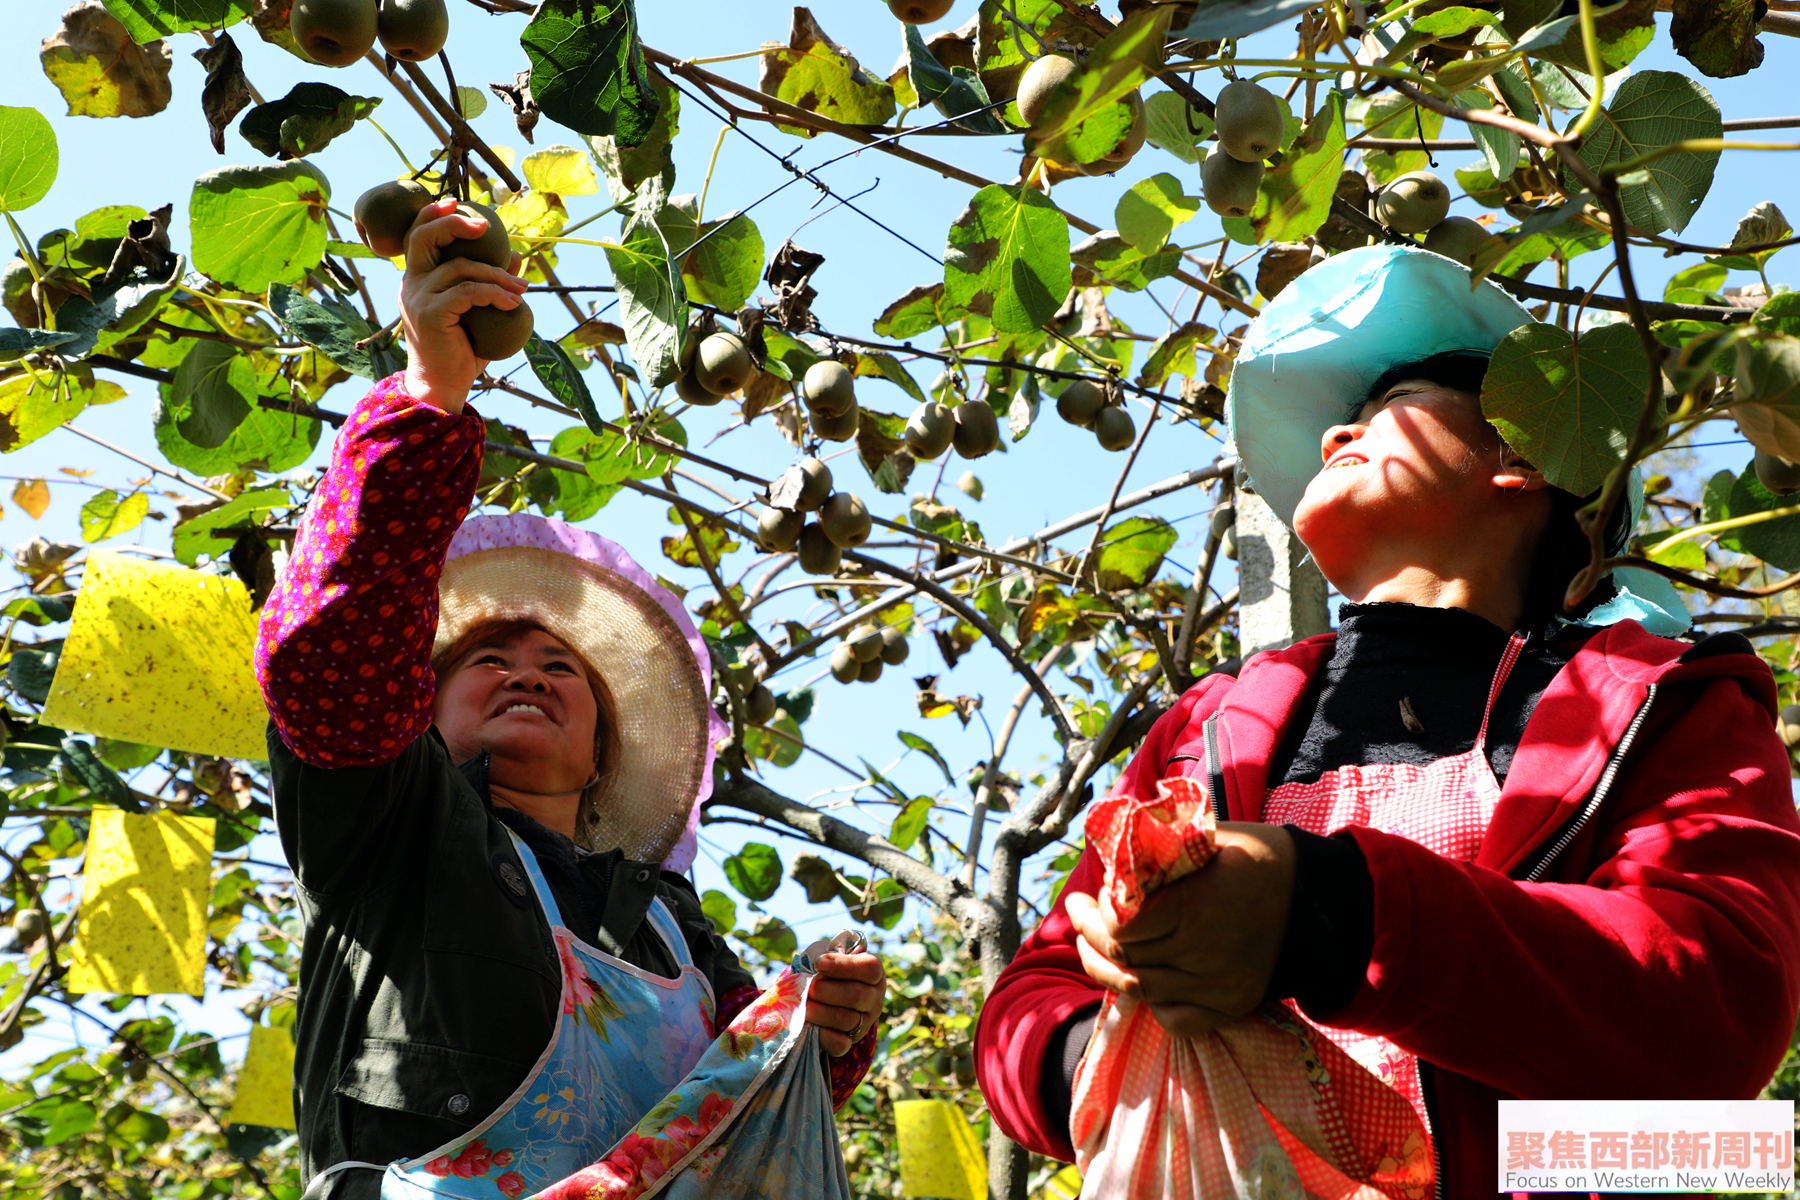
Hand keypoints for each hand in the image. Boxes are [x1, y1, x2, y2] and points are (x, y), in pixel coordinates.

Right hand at [397, 197, 527, 414]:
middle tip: (485, 227)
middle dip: (454, 224)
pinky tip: (514, 304)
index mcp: (418, 278)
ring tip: (522, 290)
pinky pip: (468, 292)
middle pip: (424, 236)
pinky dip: (495, 293)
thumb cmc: (462, 349)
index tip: (457, 203)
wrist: (444, 385)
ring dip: (497, 275)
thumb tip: (515, 256)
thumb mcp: (479, 312)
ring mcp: (418, 298)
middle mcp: (412, 283)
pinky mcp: (430, 314)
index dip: (433, 213)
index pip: (418, 234)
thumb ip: (491, 283)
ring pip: (459, 268)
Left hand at [804, 951, 884, 1056]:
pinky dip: (822, 1035)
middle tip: (809, 988)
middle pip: (857, 995)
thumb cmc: (827, 972)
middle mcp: (874, 998)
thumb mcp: (829, 958)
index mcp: (874, 972)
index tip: (820, 964)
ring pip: (846, 1019)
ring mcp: (865, 1021)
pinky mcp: (851, 1041)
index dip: (844, 966)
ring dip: (820, 1012)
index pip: (869, 968)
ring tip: (804, 1005)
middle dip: (826, 991)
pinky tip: (808, 1024)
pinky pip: (840, 1044)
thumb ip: (824, 959)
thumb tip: (815, 966)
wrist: (825, 996)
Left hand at [1065, 822, 1296, 1037]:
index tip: (1091, 894)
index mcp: (1198, 908)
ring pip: (1141, 989)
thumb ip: (1159, 849)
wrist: (1320, 900)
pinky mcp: (1230, 1008)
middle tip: (1076, 913)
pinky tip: (1138, 975)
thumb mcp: (1208, 836)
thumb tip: (1109, 853)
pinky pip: (1173, 1019)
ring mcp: (1219, 988)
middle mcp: (1207, 955)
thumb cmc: (1256, 857)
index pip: (1123, 926)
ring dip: (1108, 966)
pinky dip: (1149, 1001)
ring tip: (1091, 943)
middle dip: (1090, 934)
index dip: (1099, 911)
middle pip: (1125, 958)